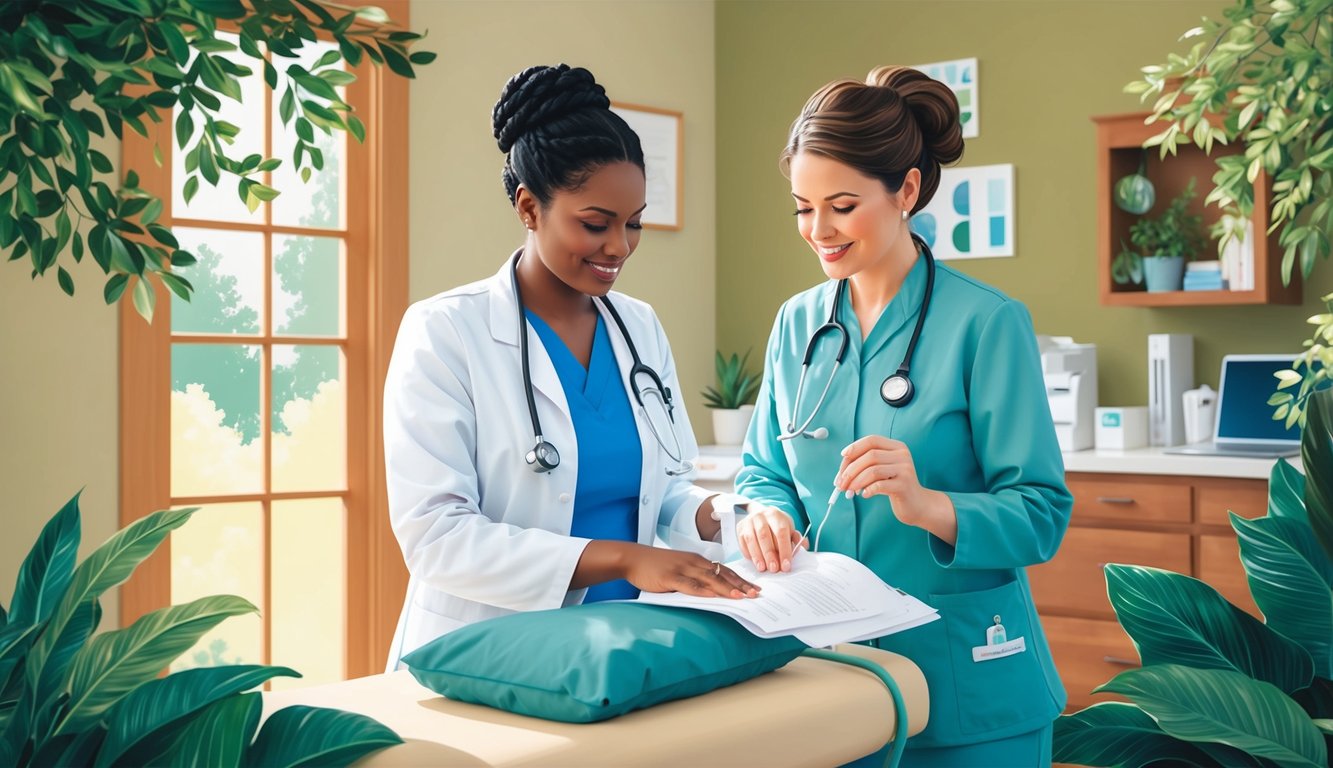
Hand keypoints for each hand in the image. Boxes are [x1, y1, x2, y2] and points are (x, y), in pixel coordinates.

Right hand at [625, 547, 759, 598]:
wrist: (633, 558)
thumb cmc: (655, 565)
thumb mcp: (678, 569)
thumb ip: (694, 578)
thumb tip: (711, 591)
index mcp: (696, 560)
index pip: (724, 570)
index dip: (740, 579)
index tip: (754, 587)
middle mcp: (693, 562)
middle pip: (721, 574)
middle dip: (740, 585)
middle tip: (756, 594)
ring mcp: (682, 569)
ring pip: (709, 579)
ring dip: (727, 588)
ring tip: (741, 597)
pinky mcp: (671, 577)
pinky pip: (690, 585)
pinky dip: (703, 591)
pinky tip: (713, 596)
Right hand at [736, 504, 804, 572]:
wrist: (761, 514)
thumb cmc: (777, 526)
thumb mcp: (789, 528)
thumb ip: (796, 538)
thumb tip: (804, 546)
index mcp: (776, 515)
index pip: (781, 532)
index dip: (784, 550)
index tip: (786, 566)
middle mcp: (761, 515)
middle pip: (764, 536)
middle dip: (770, 554)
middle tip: (774, 569)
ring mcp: (748, 521)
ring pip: (751, 539)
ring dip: (757, 556)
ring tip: (763, 568)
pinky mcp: (740, 528)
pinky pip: (742, 542)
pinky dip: (748, 553)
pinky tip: (755, 562)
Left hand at [836, 436, 929, 525]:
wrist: (917, 504)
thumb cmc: (893, 486)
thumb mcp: (881, 470)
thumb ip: (865, 465)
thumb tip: (841, 472)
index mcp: (896, 447)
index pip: (872, 440)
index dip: (855, 447)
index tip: (843, 457)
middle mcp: (902, 455)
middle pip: (870, 456)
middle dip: (850, 470)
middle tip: (840, 484)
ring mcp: (905, 469)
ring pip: (873, 470)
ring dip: (856, 481)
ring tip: (849, 491)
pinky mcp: (904, 485)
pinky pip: (879, 485)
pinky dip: (867, 490)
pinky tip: (864, 495)